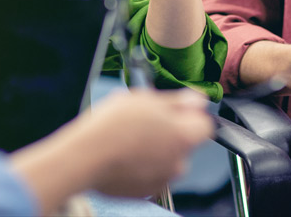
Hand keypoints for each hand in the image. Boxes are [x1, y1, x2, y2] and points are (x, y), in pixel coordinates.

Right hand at [77, 89, 213, 197]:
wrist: (85, 158)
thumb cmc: (112, 127)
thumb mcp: (146, 99)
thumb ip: (178, 101)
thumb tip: (198, 100)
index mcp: (183, 136)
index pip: (205, 125)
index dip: (191, 115)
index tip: (176, 109)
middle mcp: (178, 162)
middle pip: (184, 142)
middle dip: (169, 132)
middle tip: (145, 120)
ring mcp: (162, 179)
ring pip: (166, 159)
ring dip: (155, 149)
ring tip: (129, 138)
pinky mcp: (144, 192)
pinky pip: (150, 174)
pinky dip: (142, 165)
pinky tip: (123, 154)